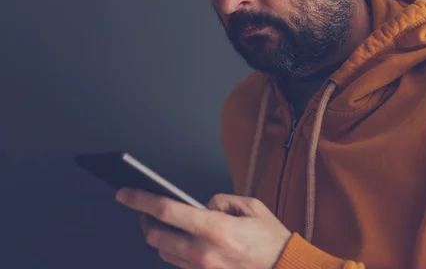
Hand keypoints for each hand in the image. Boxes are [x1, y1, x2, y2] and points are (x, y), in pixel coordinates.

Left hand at [116, 189, 291, 268]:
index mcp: (215, 228)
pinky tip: (181, 241)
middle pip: (155, 236)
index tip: (125, 193)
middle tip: (144, 211)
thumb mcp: (252, 207)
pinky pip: (178, 265)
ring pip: (163, 253)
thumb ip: (222, 200)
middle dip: (144, 220)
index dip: (140, 199)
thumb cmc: (271, 240)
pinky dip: (173, 251)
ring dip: (158, 237)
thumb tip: (203, 205)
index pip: (166, 210)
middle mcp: (203, 252)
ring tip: (163, 225)